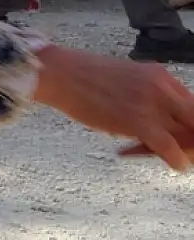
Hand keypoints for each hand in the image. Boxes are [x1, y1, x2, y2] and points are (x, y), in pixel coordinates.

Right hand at [34, 44, 193, 171]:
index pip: (192, 104)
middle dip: (190, 136)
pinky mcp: (138, 121)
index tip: (185, 135)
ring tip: (178, 157)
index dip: (190, 123)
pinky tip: (177, 165)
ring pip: (185, 133)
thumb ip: (147, 95)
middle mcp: (161, 87)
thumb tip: (159, 118)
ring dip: (185, 149)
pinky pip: (169, 146)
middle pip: (193, 118)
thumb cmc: (83, 77)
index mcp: (159, 75)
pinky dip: (176, 159)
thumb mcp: (126, 79)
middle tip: (185, 148)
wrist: (60, 73)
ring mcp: (151, 103)